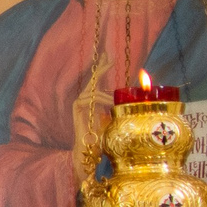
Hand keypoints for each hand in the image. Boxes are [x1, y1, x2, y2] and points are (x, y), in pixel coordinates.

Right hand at [71, 62, 112, 181]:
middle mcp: (84, 100)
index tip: (109, 57)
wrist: (89, 149)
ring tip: (114, 102)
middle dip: (101, 68)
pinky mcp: (76, 107)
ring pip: (94, 90)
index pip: (98, 81)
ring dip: (106, 95)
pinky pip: (90, 97)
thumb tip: (129, 98)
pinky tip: (108, 105)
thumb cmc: (102, 137)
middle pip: (94, 79)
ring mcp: (79, 103)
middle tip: (109, 56)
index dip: (103, 69)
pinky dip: (100, 100)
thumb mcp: (114, 118)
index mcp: (94, 100)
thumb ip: (117, 107)